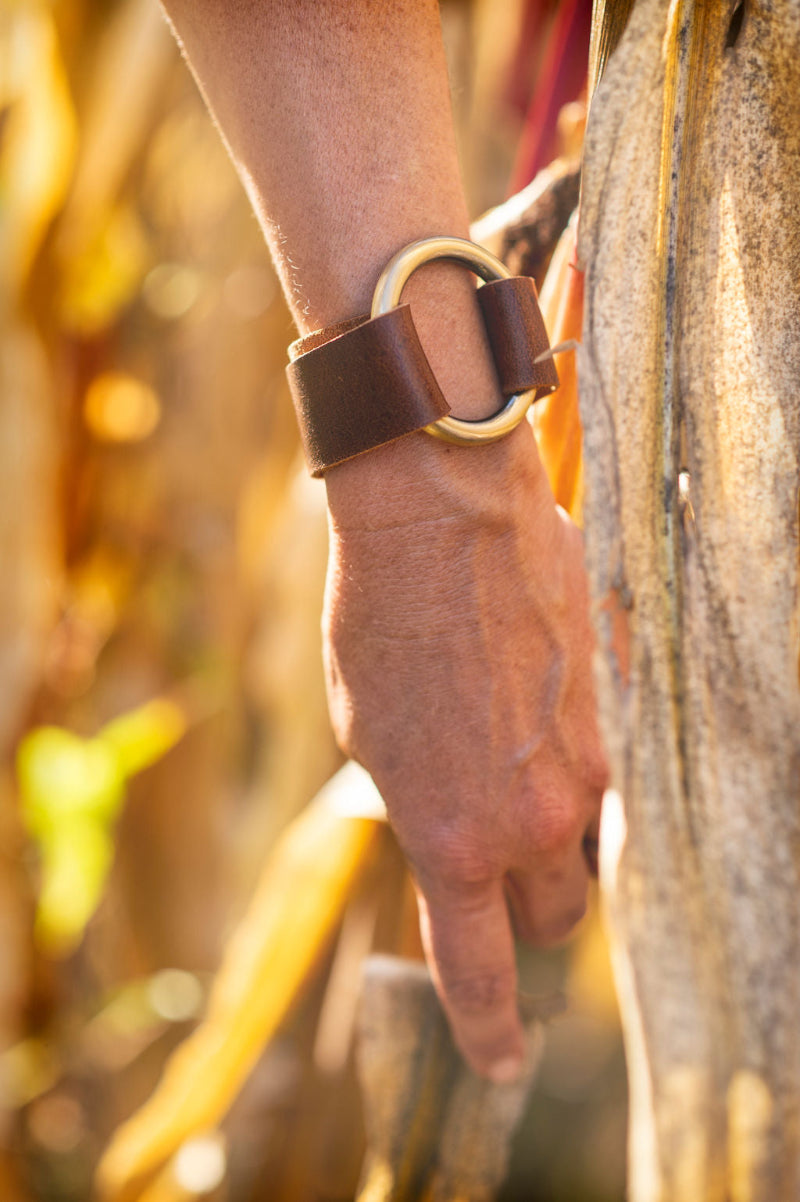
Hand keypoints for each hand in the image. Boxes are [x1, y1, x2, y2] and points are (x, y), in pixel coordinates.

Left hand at [323, 421, 607, 1080]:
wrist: (441, 519)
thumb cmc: (379, 624)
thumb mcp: (366, 736)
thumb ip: (418, 803)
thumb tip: (453, 826)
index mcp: (455, 836)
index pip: (479, 967)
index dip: (489, 1026)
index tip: (499, 1061)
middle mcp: (535, 819)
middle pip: (552, 919)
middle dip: (526, 921)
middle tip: (499, 894)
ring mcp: (587, 766)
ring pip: (587, 850)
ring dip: (557, 847)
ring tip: (515, 792)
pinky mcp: (616, 713)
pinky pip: (605, 779)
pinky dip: (575, 778)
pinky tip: (541, 728)